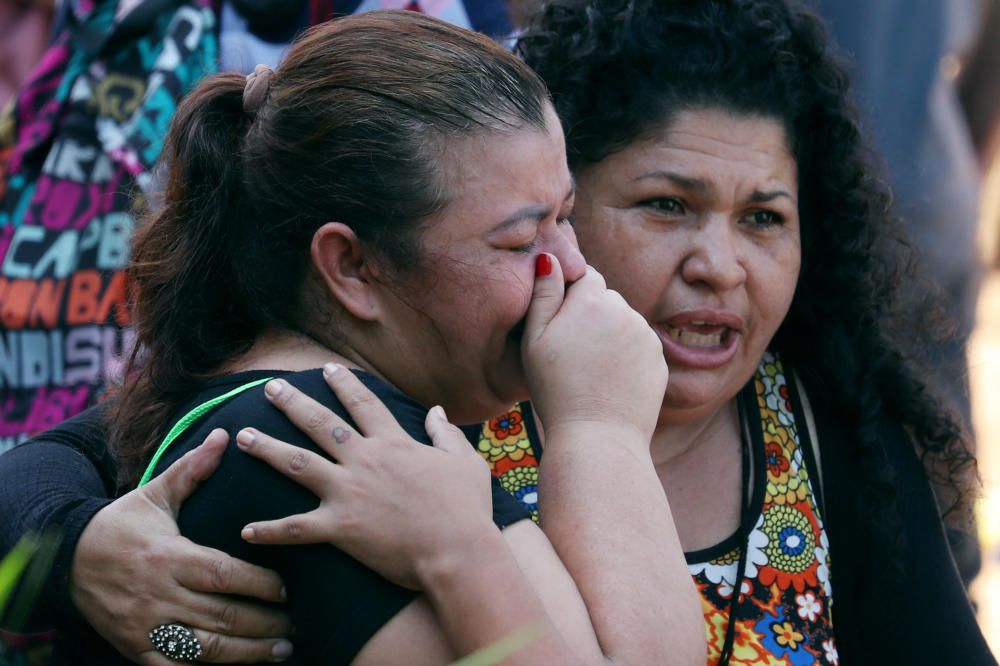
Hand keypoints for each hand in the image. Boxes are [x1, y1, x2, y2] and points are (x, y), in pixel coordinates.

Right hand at [72, 430, 293, 664]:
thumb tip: (225, 434)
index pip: (223, 575)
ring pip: (206, 648)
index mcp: (169, 557)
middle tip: (295, 623)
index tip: (287, 588)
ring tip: (282, 649)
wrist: (66, 560)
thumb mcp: (154, 495)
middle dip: (264, 622)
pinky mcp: (137, 650)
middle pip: (222, 615)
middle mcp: (159, 595)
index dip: (259, 585)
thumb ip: (192, 469)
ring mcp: (147, 627)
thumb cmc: (121, 525)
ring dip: (248, 652)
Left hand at [235, 364, 496, 589]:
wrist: (458, 551)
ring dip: (268, 449)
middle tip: (270, 388)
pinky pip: (297, 528)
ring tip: (243, 436)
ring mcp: (348, 492)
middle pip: (321, 423)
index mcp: (394, 443)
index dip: (345, 384)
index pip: (364, 404)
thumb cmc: (467, 509)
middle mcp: (365, 460)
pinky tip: (245, 531)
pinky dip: (270, 531)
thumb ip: (447, 433)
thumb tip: (437, 412)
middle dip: (292, 403)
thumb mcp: (465, 462)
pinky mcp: (340, 527)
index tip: (327, 369)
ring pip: (298, 463)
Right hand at [522, 254, 667, 439]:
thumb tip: (549, 256)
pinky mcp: (659, 358)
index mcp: (591, 300)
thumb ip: (544, 293)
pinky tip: (609, 379)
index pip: (585, 276)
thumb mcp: (535, 340)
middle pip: (605, 299)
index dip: (570, 298)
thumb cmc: (556, 390)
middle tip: (573, 352)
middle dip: (591, 315)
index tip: (561, 326)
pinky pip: (639, 345)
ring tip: (591, 370)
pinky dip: (626, 356)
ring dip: (610, 335)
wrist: (598, 437)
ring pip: (623, 322)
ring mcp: (646, 335)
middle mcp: (624, 310)